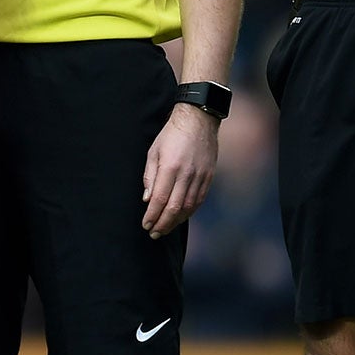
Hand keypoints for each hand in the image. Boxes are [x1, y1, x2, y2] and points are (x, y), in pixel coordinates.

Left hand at [142, 104, 218, 237]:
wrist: (198, 121)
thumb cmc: (171, 135)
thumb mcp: (153, 151)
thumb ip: (150, 177)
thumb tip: (147, 200)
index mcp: (170, 167)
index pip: (160, 199)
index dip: (152, 215)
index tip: (145, 224)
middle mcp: (186, 174)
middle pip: (174, 207)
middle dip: (162, 224)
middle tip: (154, 233)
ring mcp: (200, 176)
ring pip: (188, 207)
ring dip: (175, 221)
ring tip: (165, 228)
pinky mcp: (208, 177)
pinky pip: (198, 200)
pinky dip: (188, 212)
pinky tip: (180, 217)